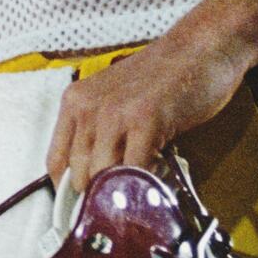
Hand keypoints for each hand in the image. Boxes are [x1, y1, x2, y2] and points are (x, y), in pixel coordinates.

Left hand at [46, 33, 251, 193]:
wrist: (201, 46)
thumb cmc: (164, 76)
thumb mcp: (117, 101)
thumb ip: (102, 135)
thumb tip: (96, 181)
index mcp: (76, 101)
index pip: (56, 162)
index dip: (68, 193)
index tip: (83, 210)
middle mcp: (87, 106)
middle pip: (78, 175)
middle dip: (98, 198)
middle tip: (120, 209)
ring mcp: (115, 112)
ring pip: (103, 176)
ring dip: (123, 194)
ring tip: (141, 194)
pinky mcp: (145, 119)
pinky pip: (135, 169)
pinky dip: (145, 185)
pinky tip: (157, 182)